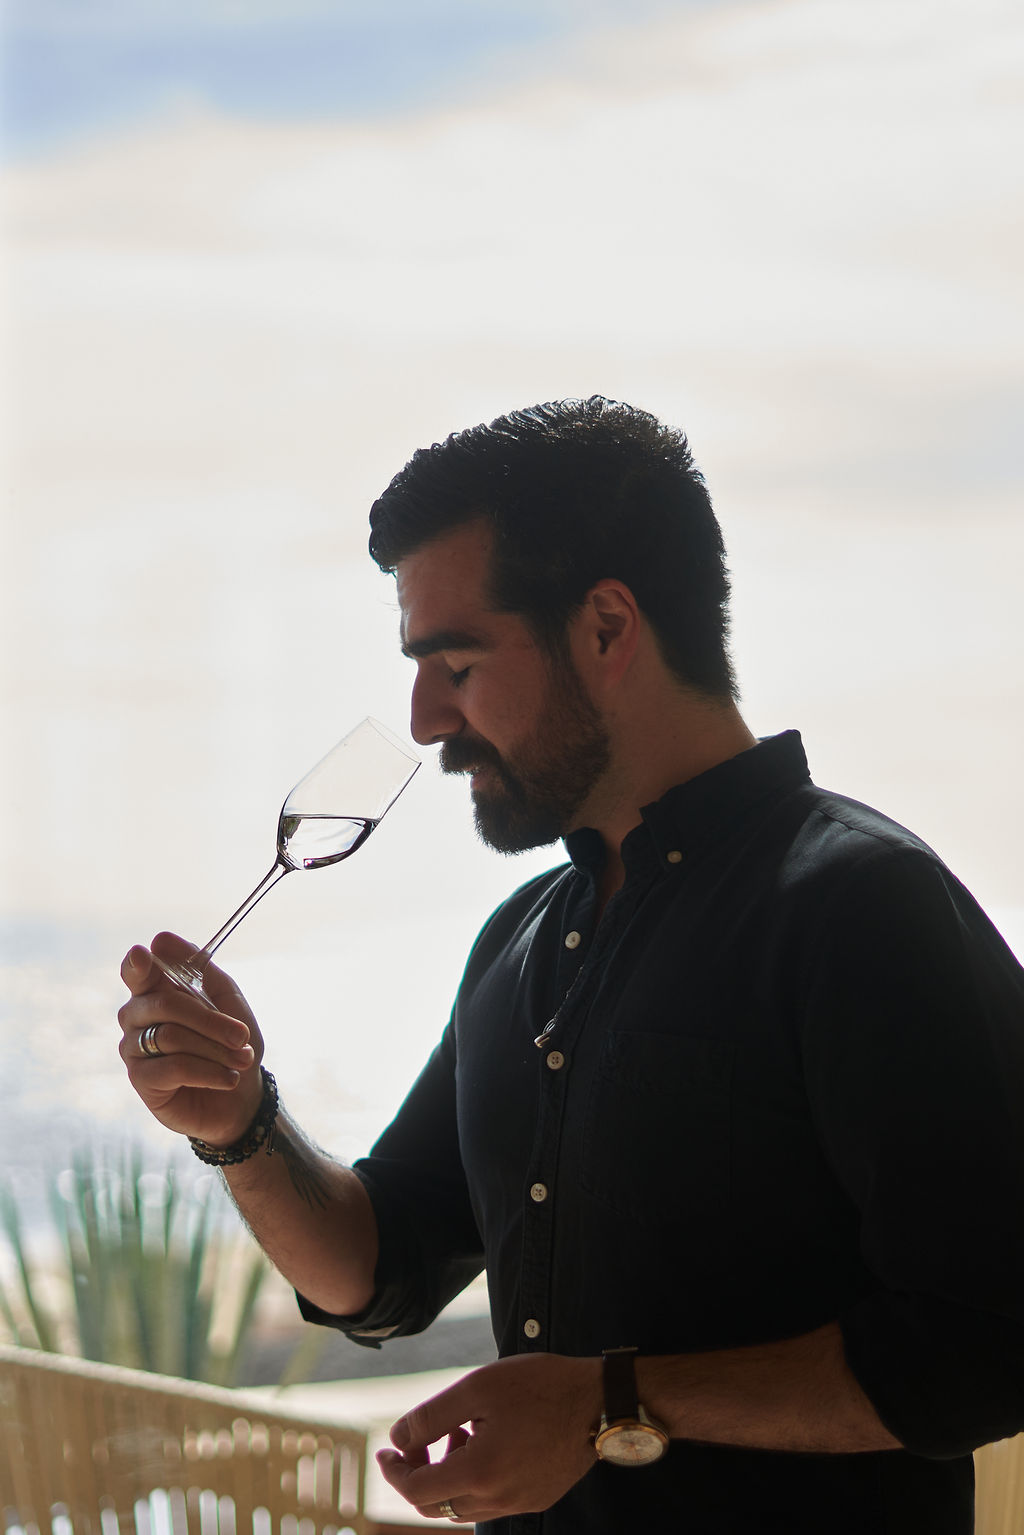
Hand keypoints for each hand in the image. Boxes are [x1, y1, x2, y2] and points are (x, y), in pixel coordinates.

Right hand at [118, 932, 264, 1145]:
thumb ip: (200, 970)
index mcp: (156, 991)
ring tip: (240, 1060)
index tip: (143, 955)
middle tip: (241, 1036)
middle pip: (164, 1003)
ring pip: (170, 1036)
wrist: (241, 1096)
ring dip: (215, 1048)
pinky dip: (209, 1071)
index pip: (136, 971)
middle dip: (211, 1020)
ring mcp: (134, 1049)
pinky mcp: (141, 1080)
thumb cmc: (232, 1043)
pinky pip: (173, 1066)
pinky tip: (227, 1078)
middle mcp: (137, 1017)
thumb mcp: (227, 1000)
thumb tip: (159, 939)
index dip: (136, 964)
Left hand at [376, 1353, 600, 1523]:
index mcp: (480, 1473)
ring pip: (463, 1506)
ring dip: (448, 1476)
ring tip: (460, 1431)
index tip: (385, 1450)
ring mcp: (520, 1502)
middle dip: (419, 1473)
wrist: (601, 1402)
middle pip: (436, 1505)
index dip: (394, 1470)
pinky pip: (491, 1501)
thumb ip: (431, 1417)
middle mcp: (498, 1499)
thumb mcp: (478, 1388)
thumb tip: (398, 1439)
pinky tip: (488, 1441)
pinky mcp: (538, 1498)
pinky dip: (475, 1479)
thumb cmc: (540, 1386)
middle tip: (421, 1439)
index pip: (416, 1490)